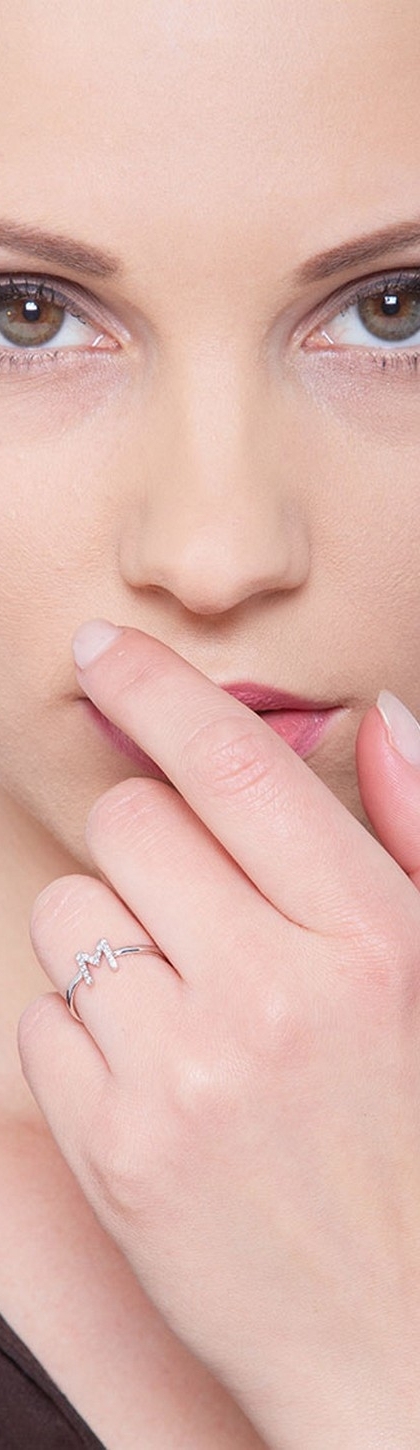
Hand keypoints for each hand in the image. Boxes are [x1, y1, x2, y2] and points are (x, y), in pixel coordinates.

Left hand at [18, 624, 419, 1449]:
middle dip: (149, 844)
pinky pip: (44, 1019)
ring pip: (71, 913)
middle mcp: (272, 995)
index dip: (156, 688)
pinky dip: (86, 1032)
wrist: (396, 1343)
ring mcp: (184, 1076)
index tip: (102, 651)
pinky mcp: (113, 1150)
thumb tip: (375, 712)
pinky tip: (158, 1078)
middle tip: (196, 912)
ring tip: (184, 1006)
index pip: (232, 766)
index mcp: (371, 939)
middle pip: (129, 824)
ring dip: (112, 937)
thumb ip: (417, 832)